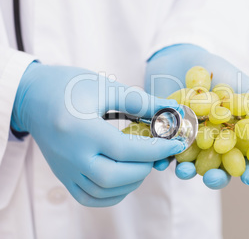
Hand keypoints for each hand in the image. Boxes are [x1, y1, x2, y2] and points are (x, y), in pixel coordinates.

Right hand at [11, 63, 184, 206]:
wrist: (34, 97)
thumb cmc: (70, 87)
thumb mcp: (106, 87)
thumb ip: (140, 102)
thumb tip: (171, 110)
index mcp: (81, 129)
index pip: (125, 149)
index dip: (156, 149)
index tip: (177, 143)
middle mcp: (71, 154)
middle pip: (114, 176)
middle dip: (145, 167)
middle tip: (158, 153)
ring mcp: (65, 169)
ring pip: (103, 191)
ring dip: (132, 182)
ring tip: (144, 163)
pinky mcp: (63, 177)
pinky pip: (89, 198)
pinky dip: (113, 194)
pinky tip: (126, 178)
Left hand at [145, 44, 248, 188]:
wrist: (184, 57)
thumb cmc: (221, 72)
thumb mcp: (248, 89)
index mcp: (235, 138)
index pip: (245, 161)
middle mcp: (213, 144)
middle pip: (218, 169)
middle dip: (216, 177)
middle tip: (213, 178)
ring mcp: (189, 142)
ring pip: (190, 165)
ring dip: (187, 172)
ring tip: (184, 171)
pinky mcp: (167, 136)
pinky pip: (163, 152)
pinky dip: (161, 159)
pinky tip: (160, 162)